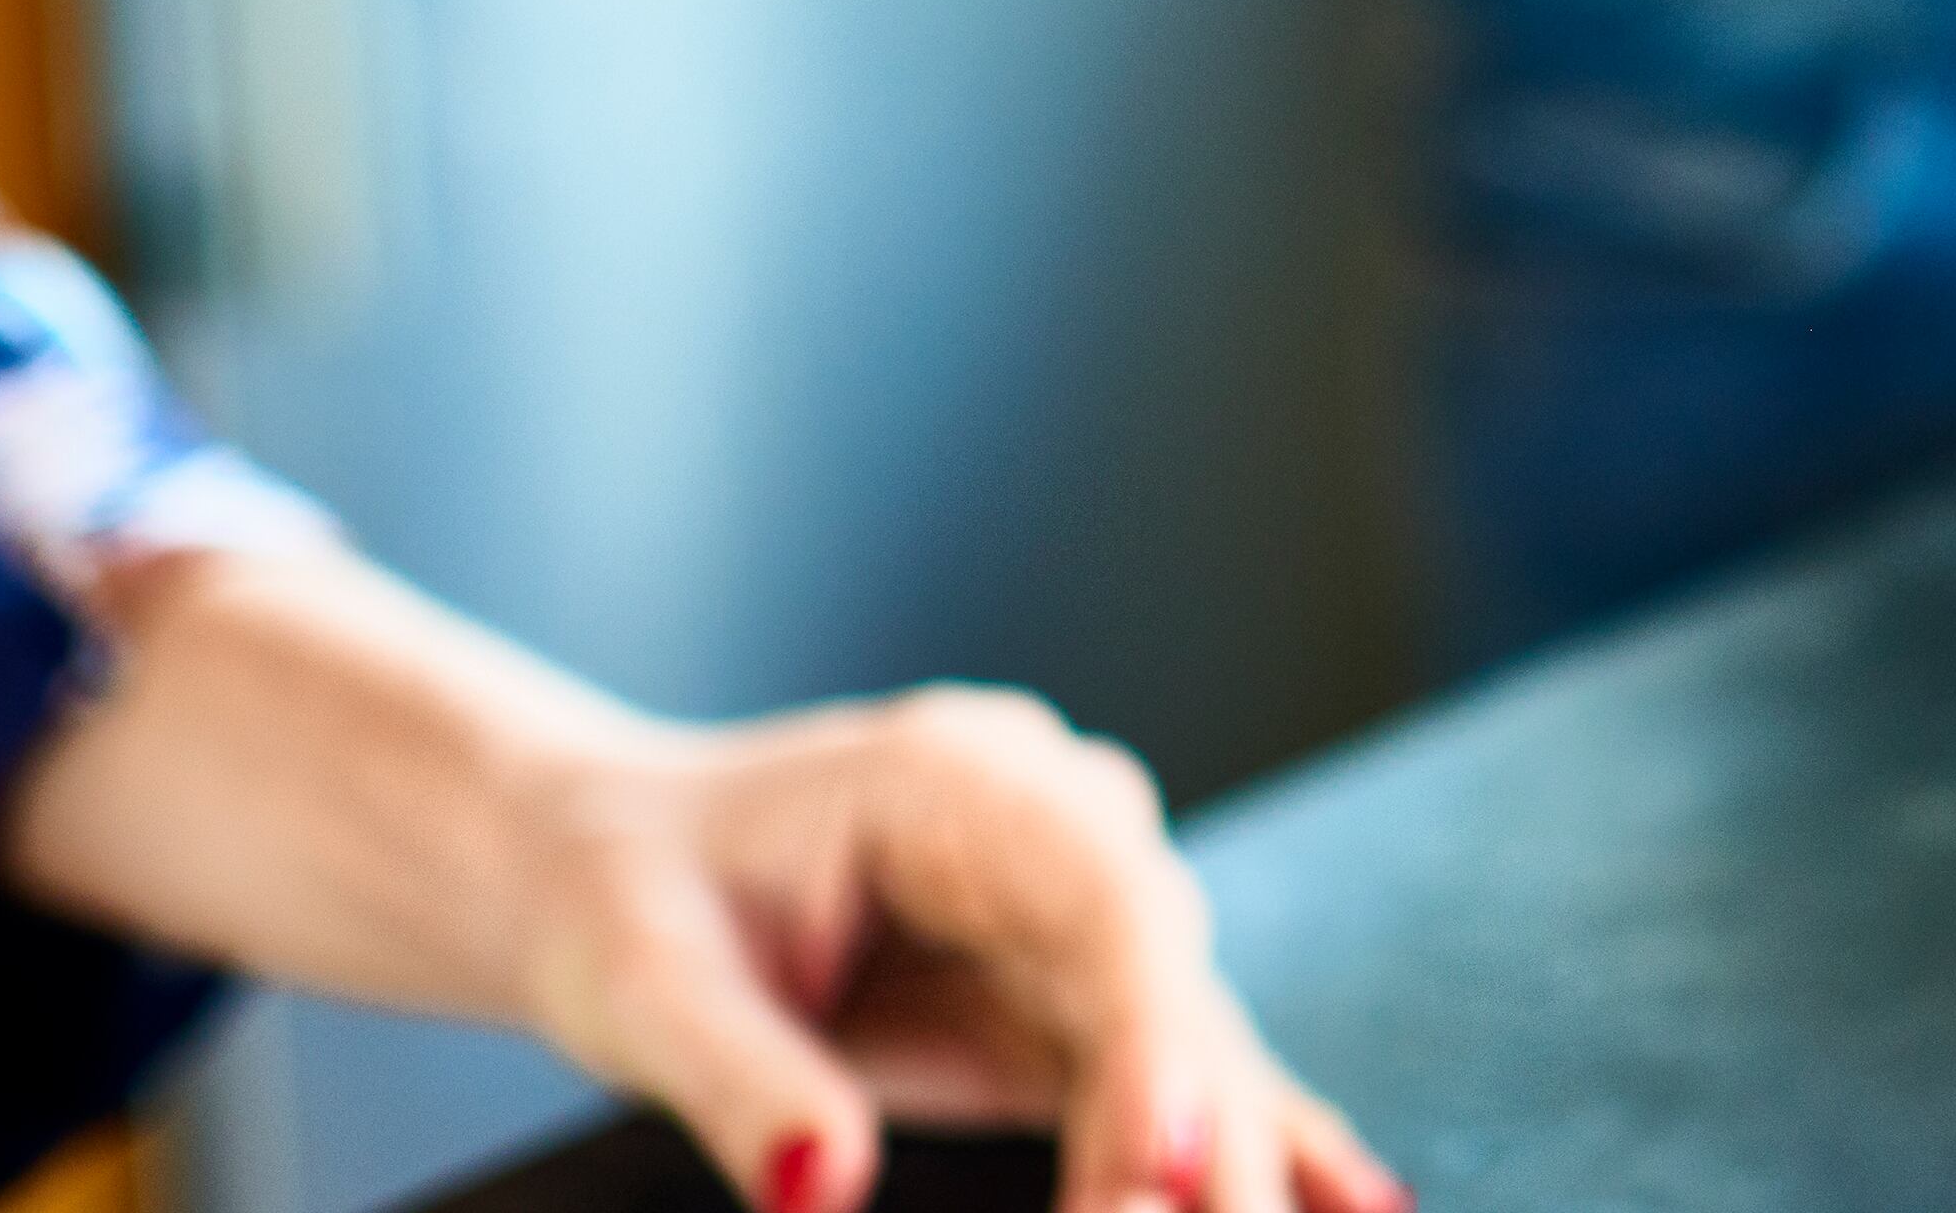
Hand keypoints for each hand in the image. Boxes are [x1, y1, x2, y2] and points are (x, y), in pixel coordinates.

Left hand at [507, 687, 1397, 1212]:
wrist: (603, 862)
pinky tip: (1352, 1203)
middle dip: (1195, 1137)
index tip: (1168, 1161)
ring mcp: (1076, 914)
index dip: (1154, 1036)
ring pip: (1190, 1044)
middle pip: (1168, 990)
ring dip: (1221, 1163)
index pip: (1104, 905)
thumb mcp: (645, 984)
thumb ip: (743, 1083)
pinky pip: (1174, 1071)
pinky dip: (1243, 1141)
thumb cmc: (622, 893)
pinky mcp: (1070, 998)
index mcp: (965, 785)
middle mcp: (1057, 833)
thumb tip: (826, 1191)